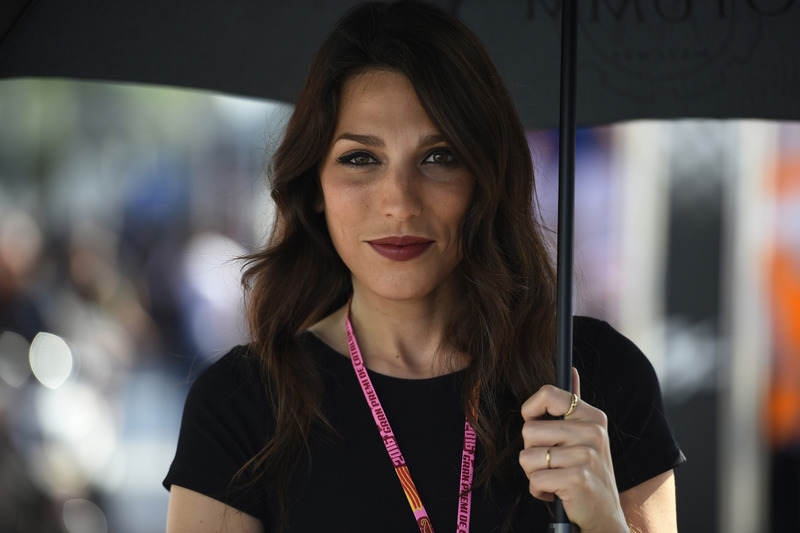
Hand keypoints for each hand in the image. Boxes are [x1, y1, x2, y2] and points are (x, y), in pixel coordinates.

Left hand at [518, 369, 627, 532]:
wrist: (605, 516)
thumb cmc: (588, 474)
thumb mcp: (587, 436)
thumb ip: (573, 406)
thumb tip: (571, 370)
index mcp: (592, 417)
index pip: (548, 393)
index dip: (530, 409)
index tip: (534, 424)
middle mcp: (592, 432)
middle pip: (528, 430)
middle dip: (531, 452)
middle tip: (551, 464)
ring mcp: (586, 455)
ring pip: (527, 457)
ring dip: (534, 474)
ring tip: (554, 478)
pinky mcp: (578, 478)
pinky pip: (534, 479)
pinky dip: (539, 491)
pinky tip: (557, 493)